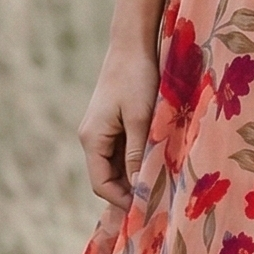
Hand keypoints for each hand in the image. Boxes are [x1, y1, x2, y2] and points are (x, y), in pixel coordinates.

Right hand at [78, 43, 160, 210]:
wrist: (132, 44)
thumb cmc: (136, 78)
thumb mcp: (140, 118)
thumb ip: (138, 153)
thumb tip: (139, 187)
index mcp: (92, 138)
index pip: (101, 184)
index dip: (122, 200)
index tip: (147, 208)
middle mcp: (92, 138)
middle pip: (107, 178)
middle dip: (129, 192)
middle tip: (157, 203)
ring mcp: (102, 131)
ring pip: (117, 166)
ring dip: (135, 176)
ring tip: (160, 187)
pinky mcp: (113, 123)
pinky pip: (123, 152)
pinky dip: (137, 161)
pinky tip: (158, 165)